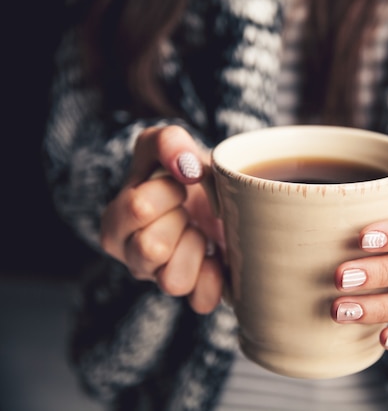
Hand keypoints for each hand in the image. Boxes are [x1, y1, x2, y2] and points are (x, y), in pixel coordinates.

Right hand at [100, 125, 223, 313]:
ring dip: (195, 250)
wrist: (213, 194)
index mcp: (116, 222)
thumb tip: (184, 166)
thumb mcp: (168, 144)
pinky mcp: (194, 295)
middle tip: (189, 210)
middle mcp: (131, 258)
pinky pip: (202, 301)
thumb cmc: (182, 173)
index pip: (139, 207)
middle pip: (152, 248)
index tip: (180, 182)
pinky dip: (215, 279)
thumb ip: (168, 142)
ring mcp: (161, 280)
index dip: (170, 189)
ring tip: (199, 232)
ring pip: (173, 281)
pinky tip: (216, 255)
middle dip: (181, 220)